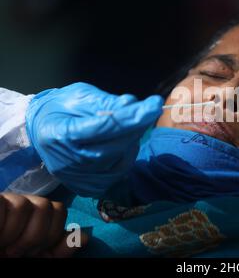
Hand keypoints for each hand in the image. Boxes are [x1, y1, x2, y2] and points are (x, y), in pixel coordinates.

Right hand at [0, 193, 87, 257]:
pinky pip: (4, 204)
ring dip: (16, 234)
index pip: (59, 209)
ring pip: (25, 204)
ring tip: (3, 247)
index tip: (35, 252)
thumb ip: (60, 250)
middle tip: (17, 252)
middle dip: (35, 236)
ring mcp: (5, 202)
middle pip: (46, 205)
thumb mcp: (38, 259)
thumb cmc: (8, 257)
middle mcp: (22, 205)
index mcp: (36, 217)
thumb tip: (85, 237)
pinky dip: (2, 227)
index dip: (52, 232)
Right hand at [26, 82, 163, 196]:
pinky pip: (118, 173)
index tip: (155, 103)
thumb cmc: (60, 109)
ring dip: (132, 141)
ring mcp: (77, 178)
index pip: (104, 127)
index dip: (132, 116)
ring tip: (129, 125)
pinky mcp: (86, 187)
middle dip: (137, 127)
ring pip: (120, 161)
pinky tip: (123, 143)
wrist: (39, 132)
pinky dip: (126, 156)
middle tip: (148, 109)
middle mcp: (68, 162)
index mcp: (62, 134)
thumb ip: (106, 102)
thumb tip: (132, 104)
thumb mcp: (80, 95)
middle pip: (115, 147)